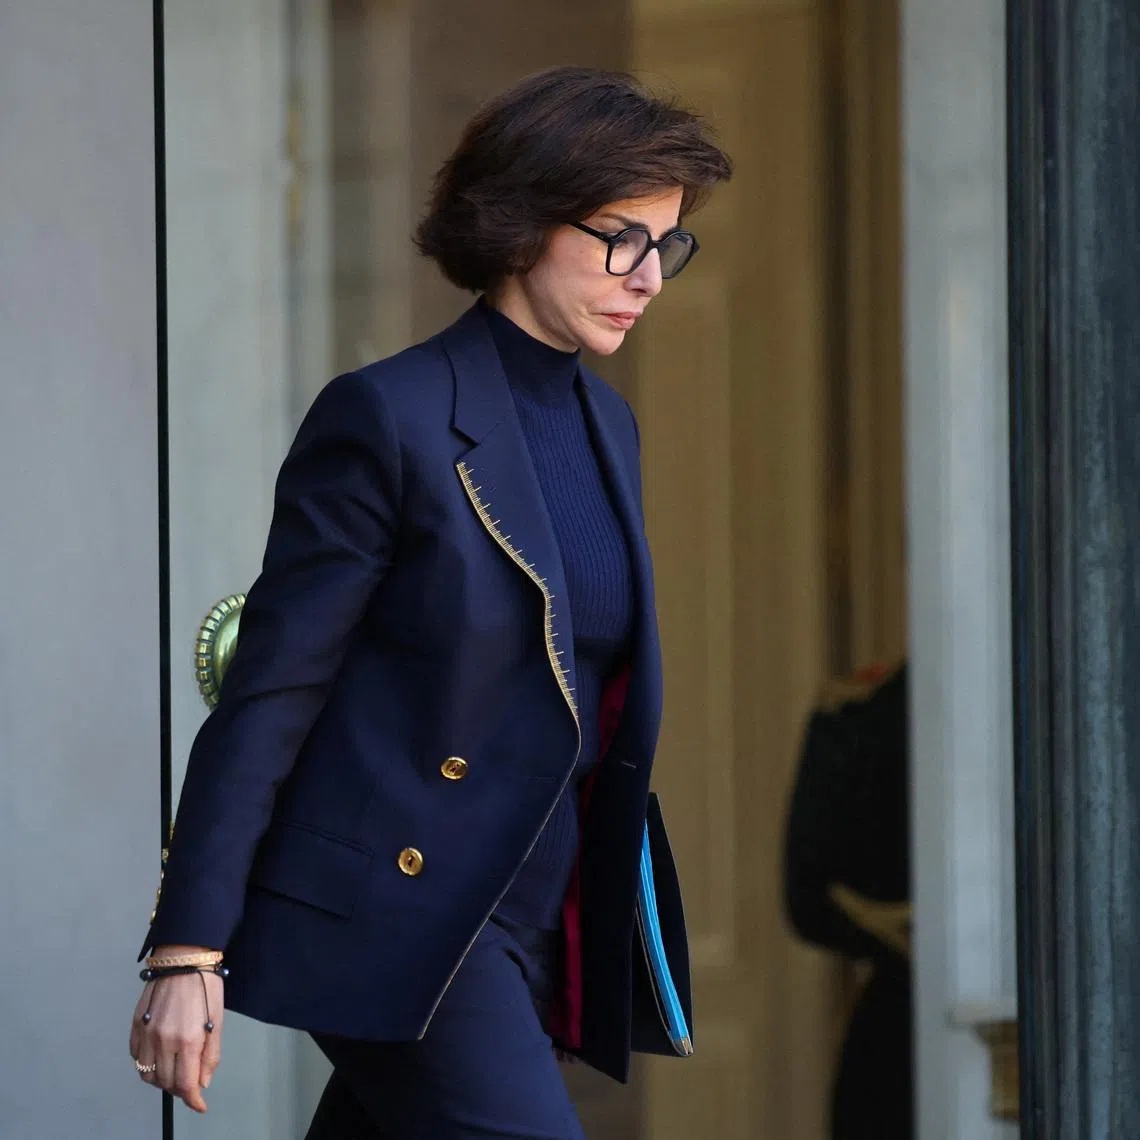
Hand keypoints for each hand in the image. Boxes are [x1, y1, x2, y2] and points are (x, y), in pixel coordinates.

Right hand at [129, 966, 224, 1112]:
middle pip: (166, 1082)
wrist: (184, 959)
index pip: (186, 1084)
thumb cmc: (205, 987)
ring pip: (148, 1074)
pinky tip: (159, 1056)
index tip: (200, 1105)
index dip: (193, 1100)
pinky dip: (147, 1064)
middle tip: (191, 1081)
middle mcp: (164, 1040)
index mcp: (188, 1039)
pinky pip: (136, 1057)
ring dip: (162, 1079)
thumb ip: (210, 1056)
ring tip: (175, 1069)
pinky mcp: (135, 1026)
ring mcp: (146, 1033)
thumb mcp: (217, 1021)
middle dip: (180, 1088)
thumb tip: (203, 1083)